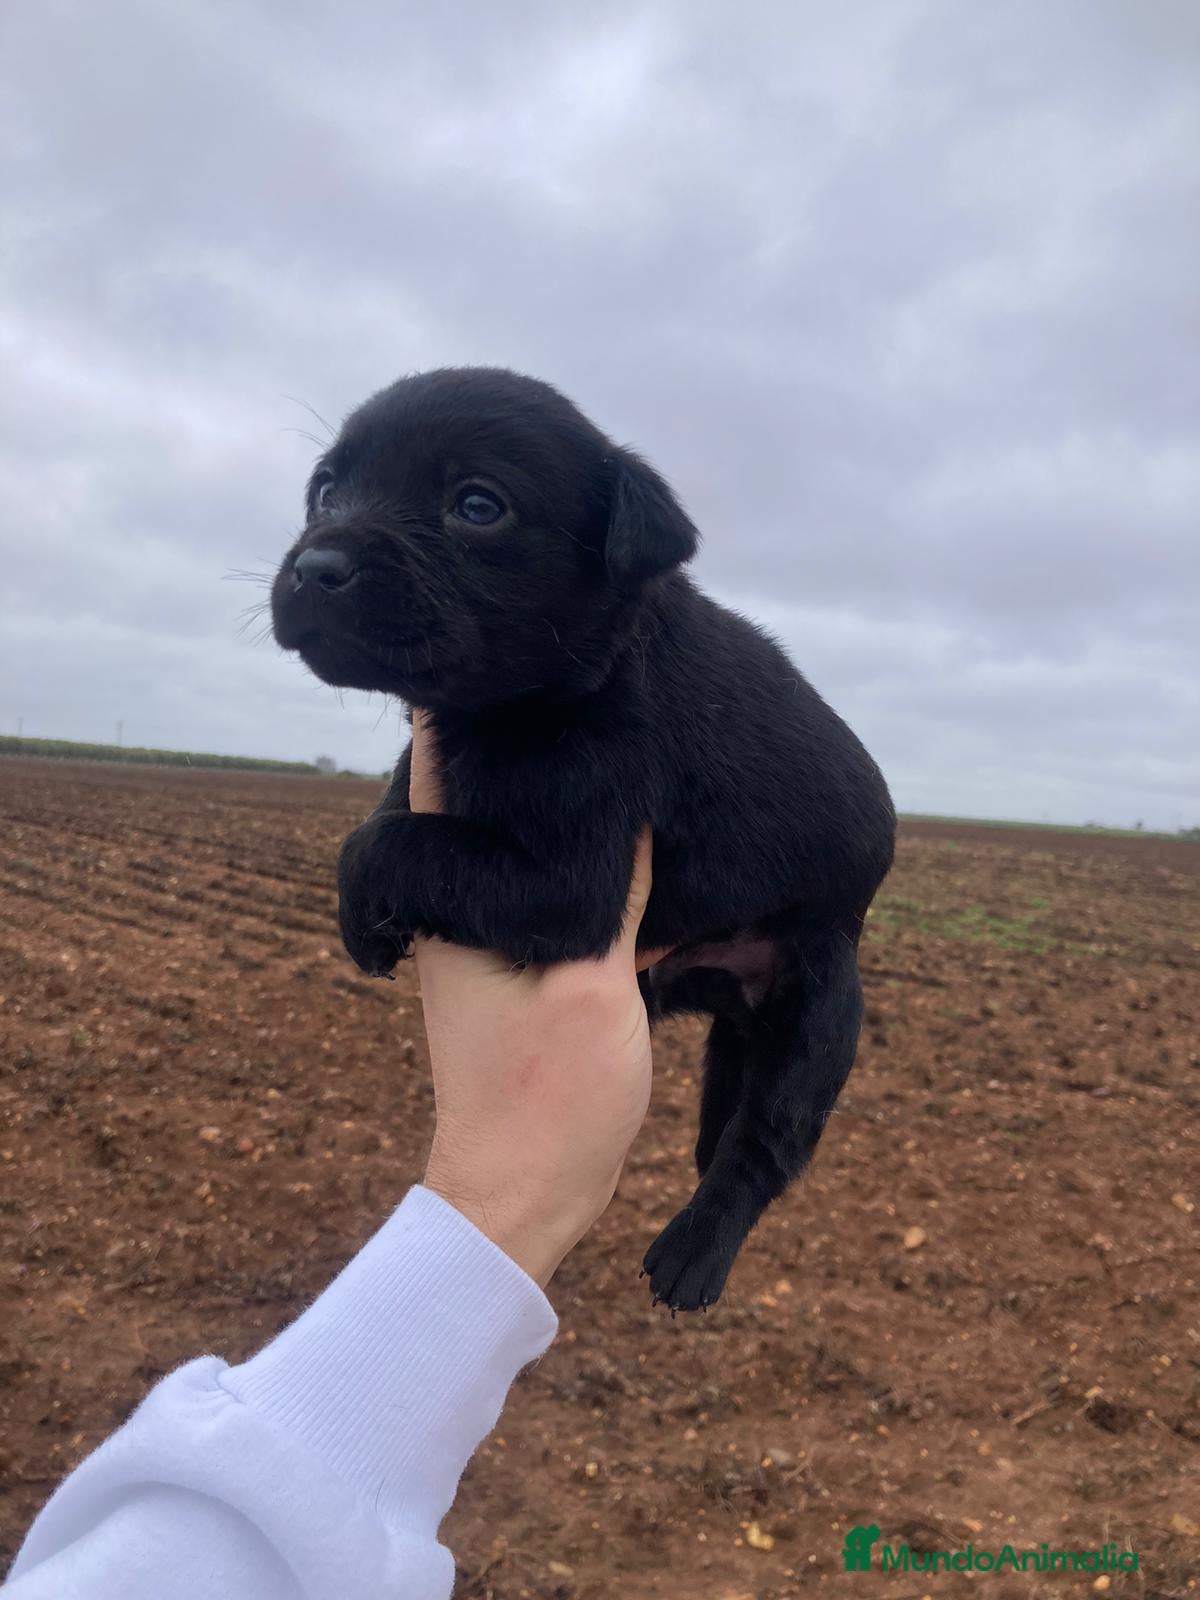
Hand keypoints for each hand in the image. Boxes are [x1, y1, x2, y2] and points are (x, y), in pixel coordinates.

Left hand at [410, 711, 666, 1286]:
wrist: (523, 1191)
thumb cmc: (549, 1096)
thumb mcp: (595, 986)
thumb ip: (614, 896)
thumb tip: (633, 811)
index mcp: (458, 903)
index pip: (436, 775)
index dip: (455, 709)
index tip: (487, 655)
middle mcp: (456, 911)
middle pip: (465, 795)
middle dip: (506, 741)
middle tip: (561, 681)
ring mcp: (479, 941)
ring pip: (502, 840)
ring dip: (537, 796)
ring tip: (593, 741)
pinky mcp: (511, 968)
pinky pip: (532, 885)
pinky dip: (564, 852)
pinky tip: (613, 843)